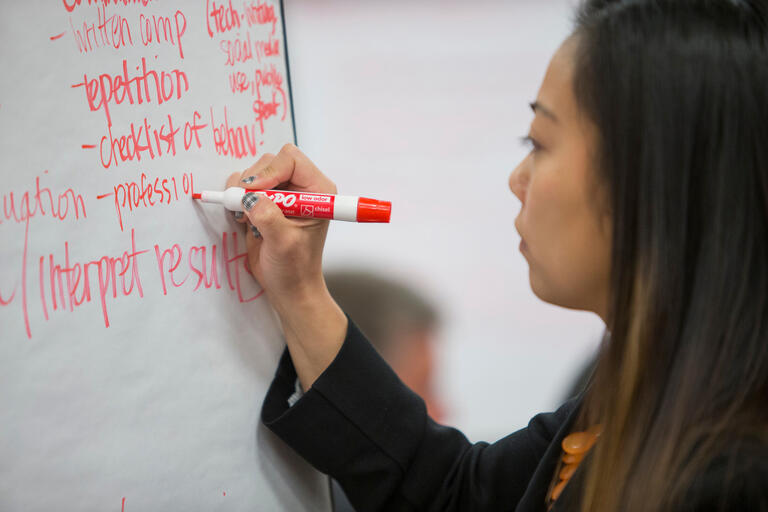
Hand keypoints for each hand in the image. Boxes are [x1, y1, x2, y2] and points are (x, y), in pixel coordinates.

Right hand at [227, 144, 346, 389]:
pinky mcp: (264, 202)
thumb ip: (268, 217)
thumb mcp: (283, 243)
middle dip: (253, 181)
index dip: (270, 172)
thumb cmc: (295, 268)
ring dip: (242, 191)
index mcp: (317, 191)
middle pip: (269, 162)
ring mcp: (281, 194)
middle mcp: (300, 187)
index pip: (290, 159)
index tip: (255, 194)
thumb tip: (249, 197)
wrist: (289, 287)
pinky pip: (244, 187)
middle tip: (246, 208)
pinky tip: (242, 218)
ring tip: (246, 216)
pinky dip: (236, 198)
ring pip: (254, 173)